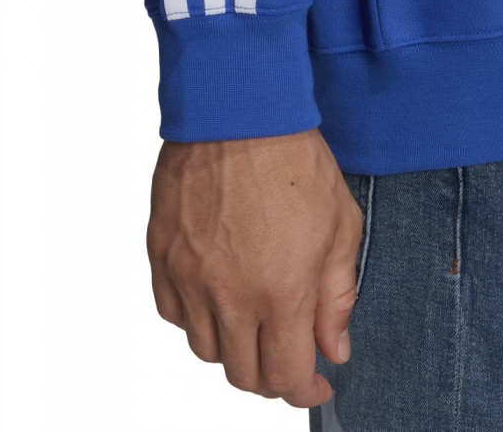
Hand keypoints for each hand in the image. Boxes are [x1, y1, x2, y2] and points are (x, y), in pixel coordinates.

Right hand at [147, 127, 363, 407]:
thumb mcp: (341, 226)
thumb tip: (335, 349)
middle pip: (242, 375)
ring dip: (233, 347)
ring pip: (204, 349)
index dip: (304, 390)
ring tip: (253, 319)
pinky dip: (195, 317)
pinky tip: (216, 294)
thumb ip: (338, 296)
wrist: (241, 113)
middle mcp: (228, 294)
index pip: (286, 377)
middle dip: (271, 376)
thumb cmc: (295, 161)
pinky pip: (171, 312)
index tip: (315, 381)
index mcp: (281, 291)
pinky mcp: (161, 253)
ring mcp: (188, 275)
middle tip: (287, 353)